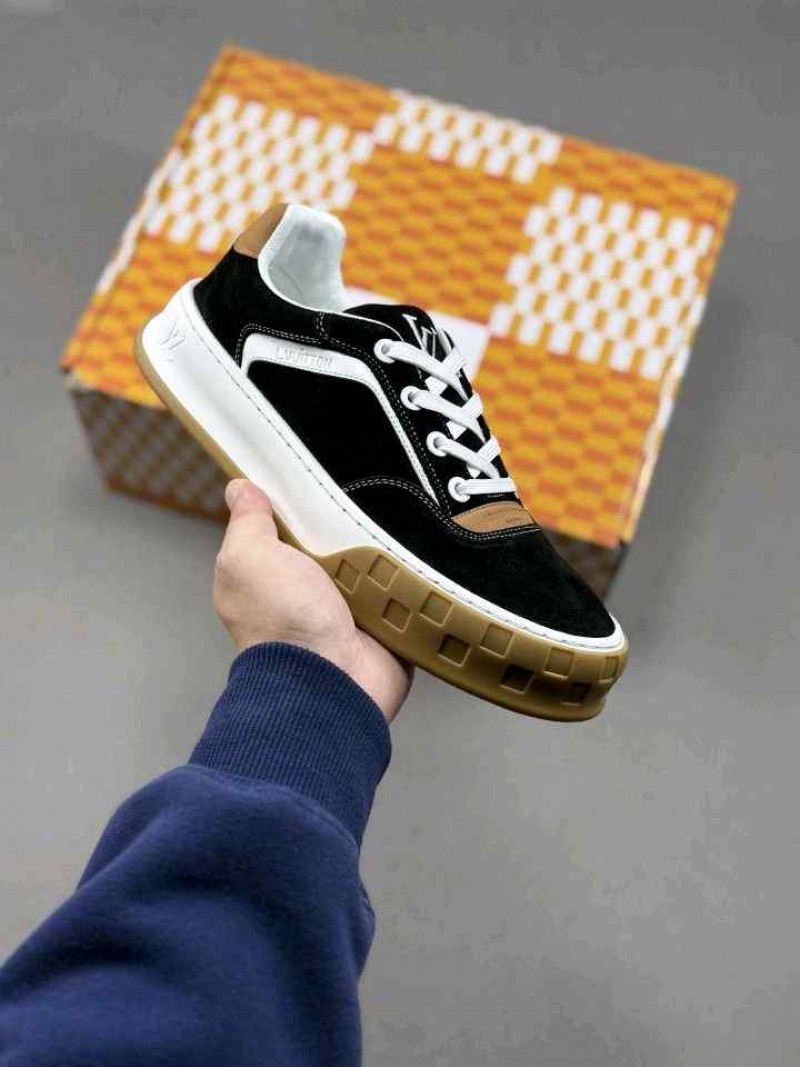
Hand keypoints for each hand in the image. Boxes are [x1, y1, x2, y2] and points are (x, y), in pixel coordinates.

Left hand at [213, 480, 411, 723]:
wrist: (335, 680)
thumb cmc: (284, 622)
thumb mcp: (248, 559)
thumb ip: (247, 523)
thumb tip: (240, 487)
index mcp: (272, 574)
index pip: (288, 523)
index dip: (301, 498)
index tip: (321, 470)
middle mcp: (310, 590)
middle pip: (337, 536)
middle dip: (352, 517)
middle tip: (372, 489)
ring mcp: (352, 606)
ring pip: (376, 557)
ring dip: (387, 543)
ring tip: (403, 515)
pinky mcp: (389, 619)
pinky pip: (406, 583)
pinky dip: (412, 570)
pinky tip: (418, 547)